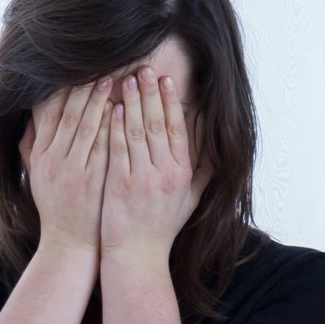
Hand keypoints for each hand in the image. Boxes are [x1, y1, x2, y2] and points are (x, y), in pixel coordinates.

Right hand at [18, 76, 114, 254]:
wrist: (71, 243)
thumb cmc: (55, 208)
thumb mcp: (35, 176)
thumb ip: (30, 146)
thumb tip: (30, 119)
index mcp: (41, 155)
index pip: (49, 113)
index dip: (63, 90)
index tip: (77, 71)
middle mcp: (55, 160)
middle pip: (70, 115)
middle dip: (86, 88)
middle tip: (103, 66)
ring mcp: (74, 171)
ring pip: (88, 127)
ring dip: (102, 101)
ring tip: (117, 80)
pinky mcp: (94, 181)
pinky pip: (105, 148)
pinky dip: (113, 127)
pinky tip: (124, 110)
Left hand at [99, 66, 211, 261]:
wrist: (136, 255)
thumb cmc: (161, 228)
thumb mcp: (190, 200)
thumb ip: (203, 172)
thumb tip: (214, 147)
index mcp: (182, 173)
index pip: (177, 129)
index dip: (170, 103)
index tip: (165, 80)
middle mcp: (166, 173)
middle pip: (158, 124)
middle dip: (150, 94)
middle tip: (143, 68)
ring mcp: (143, 178)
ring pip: (137, 132)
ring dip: (131, 103)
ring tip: (125, 79)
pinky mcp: (121, 184)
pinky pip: (118, 149)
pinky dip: (114, 127)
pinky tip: (110, 108)